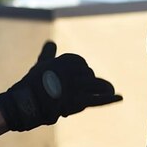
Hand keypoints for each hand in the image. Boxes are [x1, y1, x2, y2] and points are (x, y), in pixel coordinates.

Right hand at [0, 41, 122, 130]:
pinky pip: (98, 99)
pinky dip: (110, 98)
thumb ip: (48, 54)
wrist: (27, 103)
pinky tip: (120, 97)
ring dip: (101, 89)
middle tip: (81, 90)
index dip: (80, 71)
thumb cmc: (32, 85)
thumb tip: (51, 42)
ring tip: (109, 90)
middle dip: (88, 83)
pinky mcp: (78, 101)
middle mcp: (72, 71)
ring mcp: (76, 86)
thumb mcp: (41, 65)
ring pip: (95, 86)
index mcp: (64, 60)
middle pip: (89, 75)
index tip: (74, 78)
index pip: (80, 63)